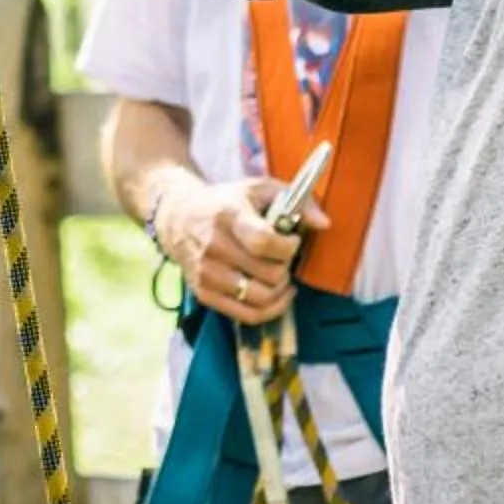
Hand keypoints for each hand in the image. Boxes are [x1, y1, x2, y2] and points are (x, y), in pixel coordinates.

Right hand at [157, 176, 321, 326]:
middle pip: (268, 274)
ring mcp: (207, 274)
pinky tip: (276, 294)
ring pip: (261, 299)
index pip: (263, 241)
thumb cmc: (226, 202)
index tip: (292, 241)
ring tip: (280, 276)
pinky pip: (248, 315)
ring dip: (280, 290)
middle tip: (284, 257)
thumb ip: (297, 201)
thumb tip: (324, 224)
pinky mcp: (204, 294)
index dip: (288, 247)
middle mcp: (214, 247)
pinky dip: (270, 310)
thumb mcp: (259, 189)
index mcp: (228, 216)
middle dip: (286, 267)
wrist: (178, 218)